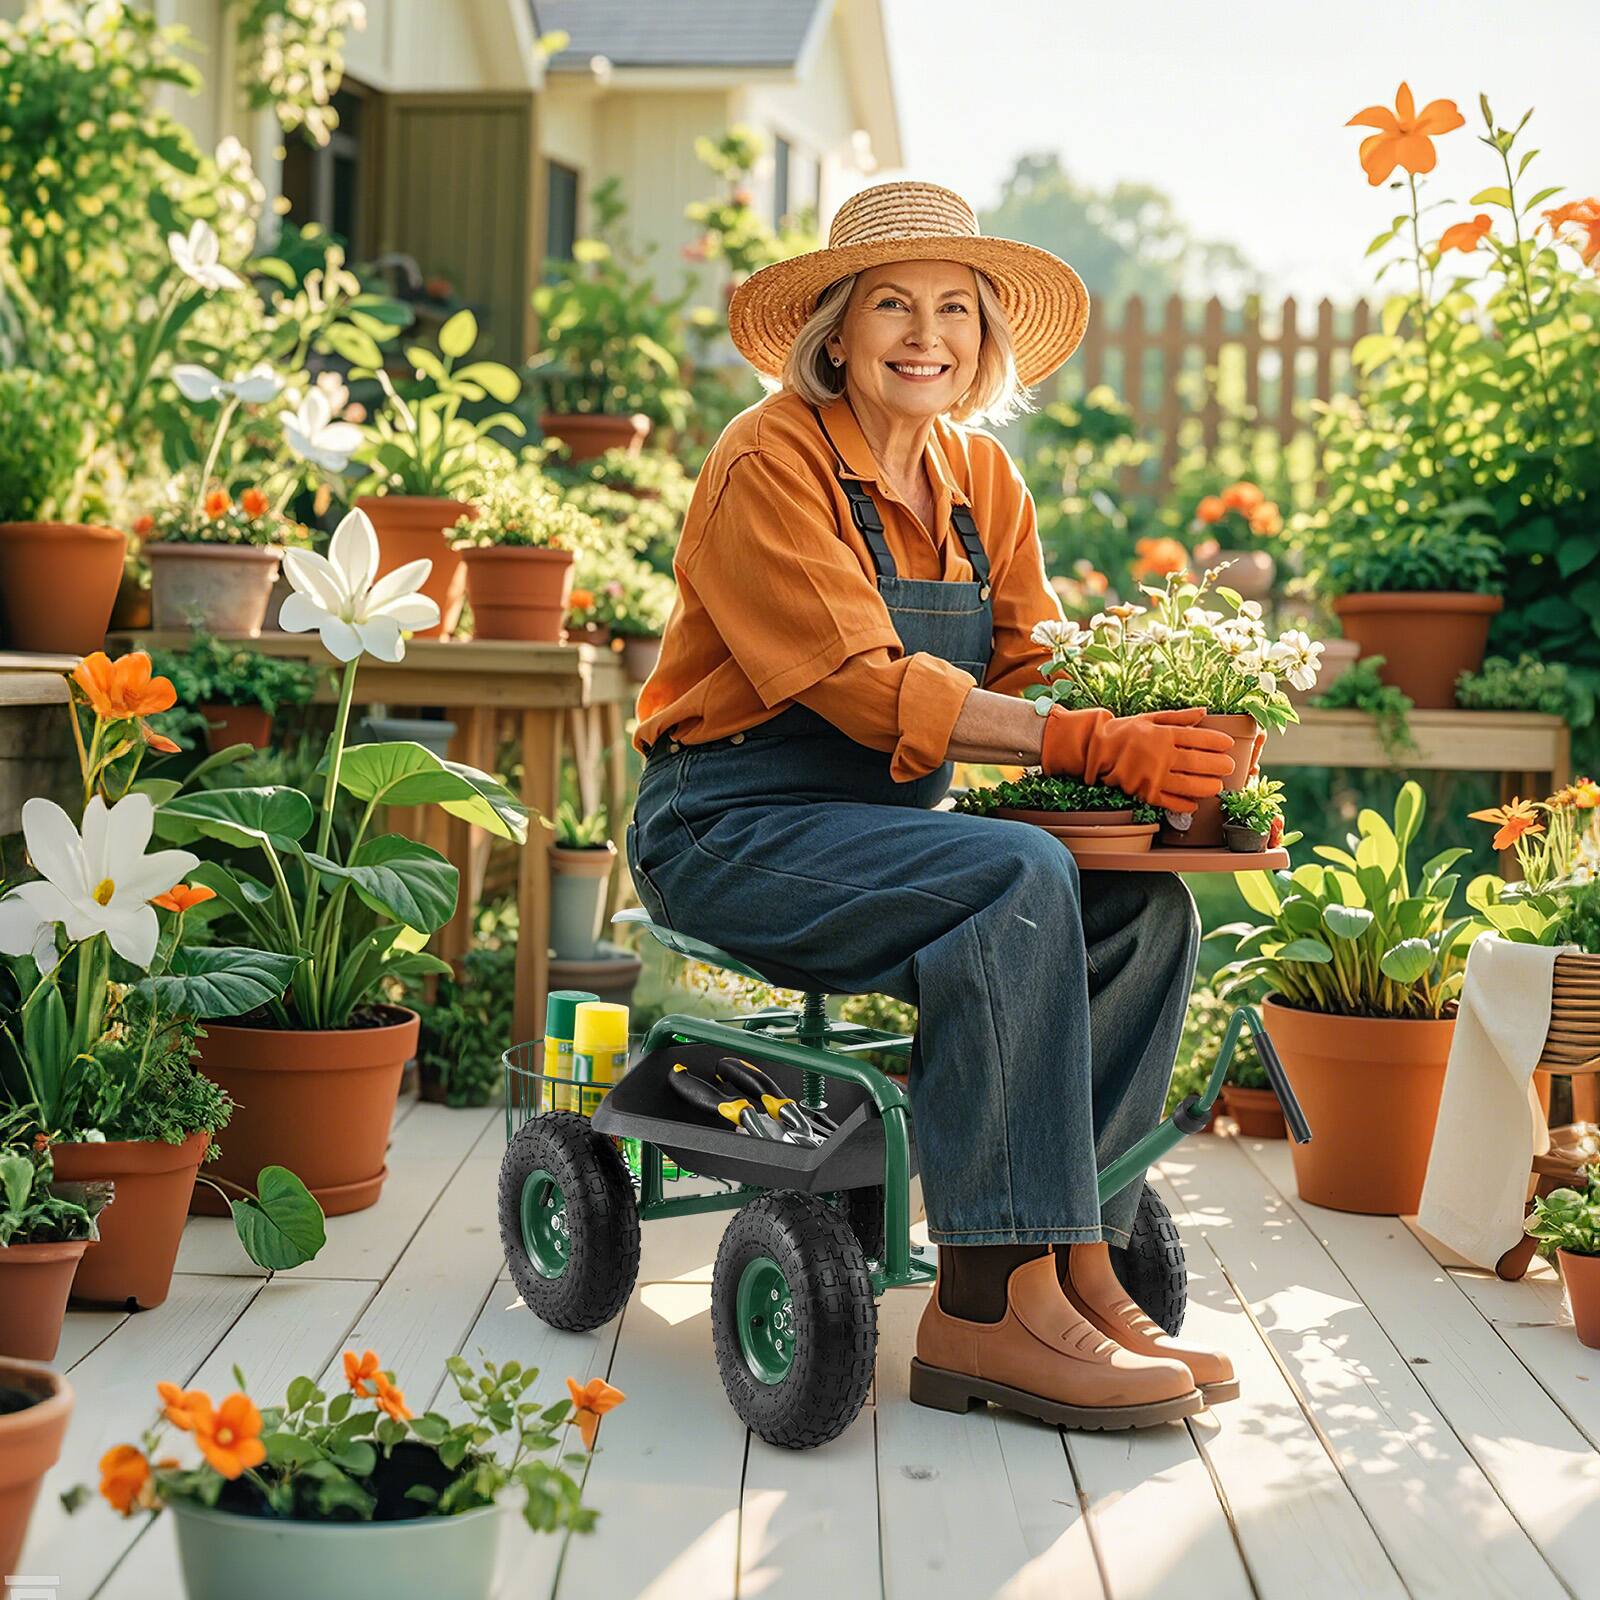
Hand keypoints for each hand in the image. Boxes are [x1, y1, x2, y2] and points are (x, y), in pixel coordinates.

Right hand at [1041, 706, 1235, 813]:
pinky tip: (1194, 803)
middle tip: (1228, 767)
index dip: (1218, 742)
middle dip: (1219, 766)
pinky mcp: (1145, 793)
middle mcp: (1161, 756)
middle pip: (1200, 763)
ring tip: (1216, 786)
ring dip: (1208, 787)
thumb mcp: (1150, 718)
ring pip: (1190, 785)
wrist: (1094, 749)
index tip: (1227, 745)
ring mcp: (1154, 776)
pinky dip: (1185, 805)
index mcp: (1164, 735)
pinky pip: (1171, 802)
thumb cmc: (1123, 732)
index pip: (1200, 739)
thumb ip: (1179, 717)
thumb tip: (1204, 713)